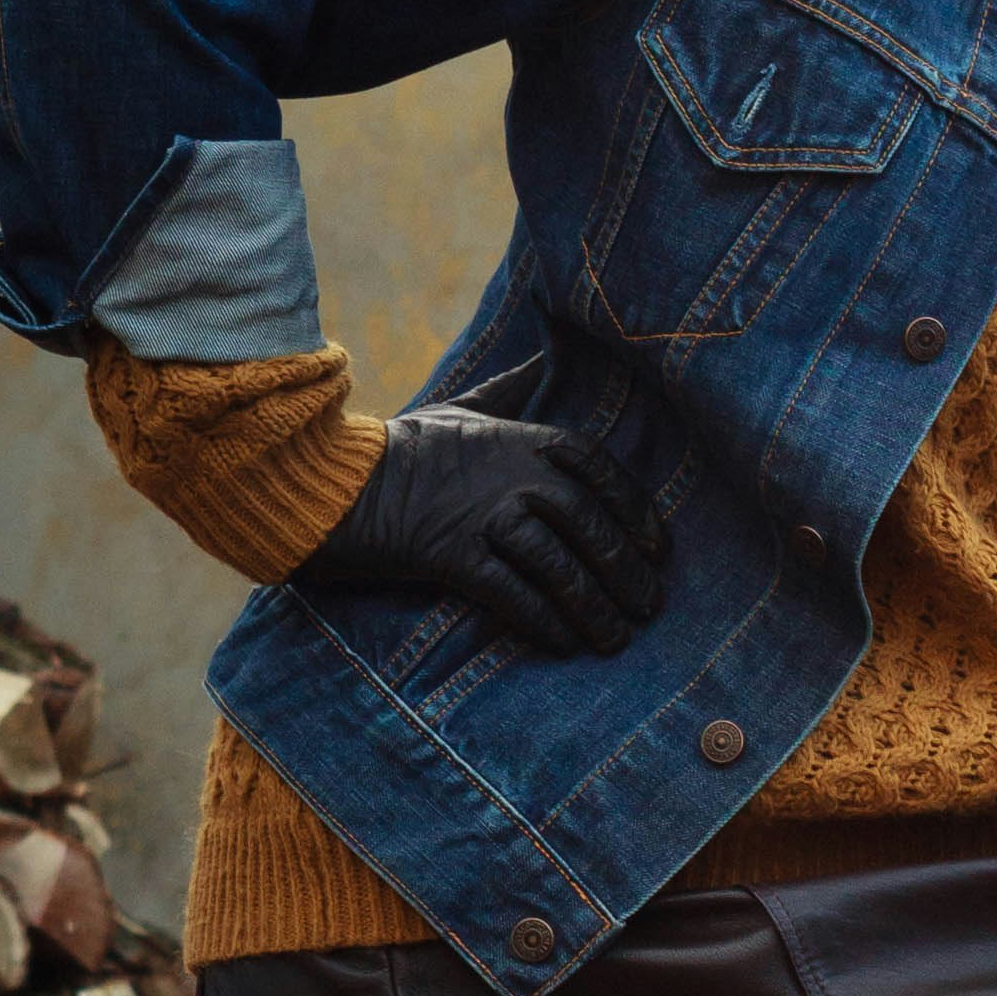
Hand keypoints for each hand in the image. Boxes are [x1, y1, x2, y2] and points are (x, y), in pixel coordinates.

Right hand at [308, 405, 668, 655]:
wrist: (337, 479)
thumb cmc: (406, 446)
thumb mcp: (466, 407)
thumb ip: (514, 388)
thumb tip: (547, 352)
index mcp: (523, 439)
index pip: (599, 470)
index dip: (635, 510)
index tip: (658, 548)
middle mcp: (512, 477)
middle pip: (587, 524)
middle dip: (623, 569)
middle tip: (648, 607)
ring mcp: (483, 517)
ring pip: (556, 565)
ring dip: (591, 606)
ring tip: (615, 639)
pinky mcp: (452, 556)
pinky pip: (510, 594)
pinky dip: (541, 621)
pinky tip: (562, 643)